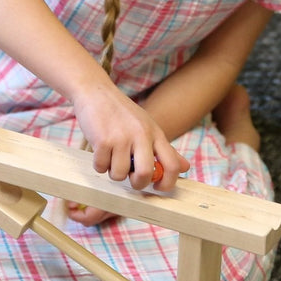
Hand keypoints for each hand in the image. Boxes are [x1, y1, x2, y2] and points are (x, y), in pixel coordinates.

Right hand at [72, 81, 189, 191]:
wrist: (96, 92)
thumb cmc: (122, 113)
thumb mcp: (147, 127)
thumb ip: (165, 149)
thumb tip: (185, 167)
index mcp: (155, 133)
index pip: (172, 164)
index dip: (167, 183)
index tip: (157, 188)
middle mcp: (141, 135)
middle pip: (145, 174)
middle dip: (137, 183)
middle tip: (131, 178)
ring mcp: (121, 138)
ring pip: (119, 174)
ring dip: (113, 172)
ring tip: (111, 158)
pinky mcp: (102, 140)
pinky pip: (101, 167)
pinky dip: (99, 165)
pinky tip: (100, 152)